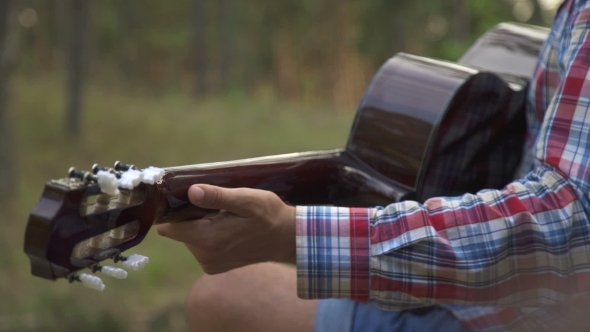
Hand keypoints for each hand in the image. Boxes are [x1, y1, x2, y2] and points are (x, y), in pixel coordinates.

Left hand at [156, 184, 295, 273]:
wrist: (286, 238)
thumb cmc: (268, 214)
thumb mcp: (246, 200)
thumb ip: (217, 196)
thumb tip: (191, 191)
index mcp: (208, 239)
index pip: (169, 227)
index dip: (172, 211)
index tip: (183, 197)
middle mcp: (205, 256)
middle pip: (179, 231)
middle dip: (189, 217)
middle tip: (212, 204)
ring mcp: (209, 264)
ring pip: (189, 238)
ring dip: (200, 225)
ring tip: (222, 216)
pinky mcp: (215, 267)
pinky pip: (200, 247)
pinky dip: (208, 235)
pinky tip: (226, 227)